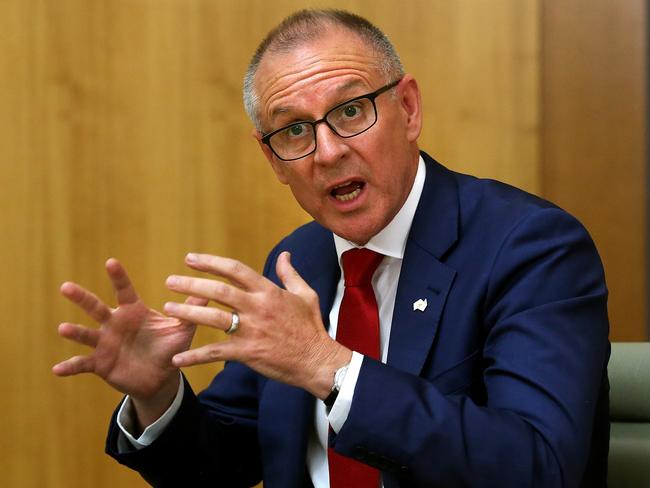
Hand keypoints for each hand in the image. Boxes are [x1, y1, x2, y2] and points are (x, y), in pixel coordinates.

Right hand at [53, 258, 207, 421]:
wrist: (160, 377)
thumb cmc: (170, 347)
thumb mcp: (183, 329)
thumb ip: (193, 310)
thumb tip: (210, 289)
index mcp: (134, 312)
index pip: (124, 291)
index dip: (118, 277)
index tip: (111, 262)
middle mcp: (115, 323)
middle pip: (96, 307)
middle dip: (82, 298)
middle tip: (67, 287)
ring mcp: (105, 343)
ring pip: (87, 334)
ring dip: (75, 332)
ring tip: (64, 328)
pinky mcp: (100, 363)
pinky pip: (83, 364)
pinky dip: (70, 366)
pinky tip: (57, 369)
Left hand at [163, 251, 351, 398]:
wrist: (317, 361)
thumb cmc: (311, 328)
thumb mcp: (305, 295)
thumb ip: (290, 274)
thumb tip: (285, 255)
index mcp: (268, 292)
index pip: (235, 270)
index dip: (211, 262)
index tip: (191, 259)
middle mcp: (257, 307)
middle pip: (218, 290)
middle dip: (191, 284)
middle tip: (170, 281)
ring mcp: (251, 330)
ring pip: (213, 317)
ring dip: (187, 312)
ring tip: (168, 309)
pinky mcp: (247, 352)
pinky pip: (215, 352)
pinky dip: (195, 357)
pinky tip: (178, 359)